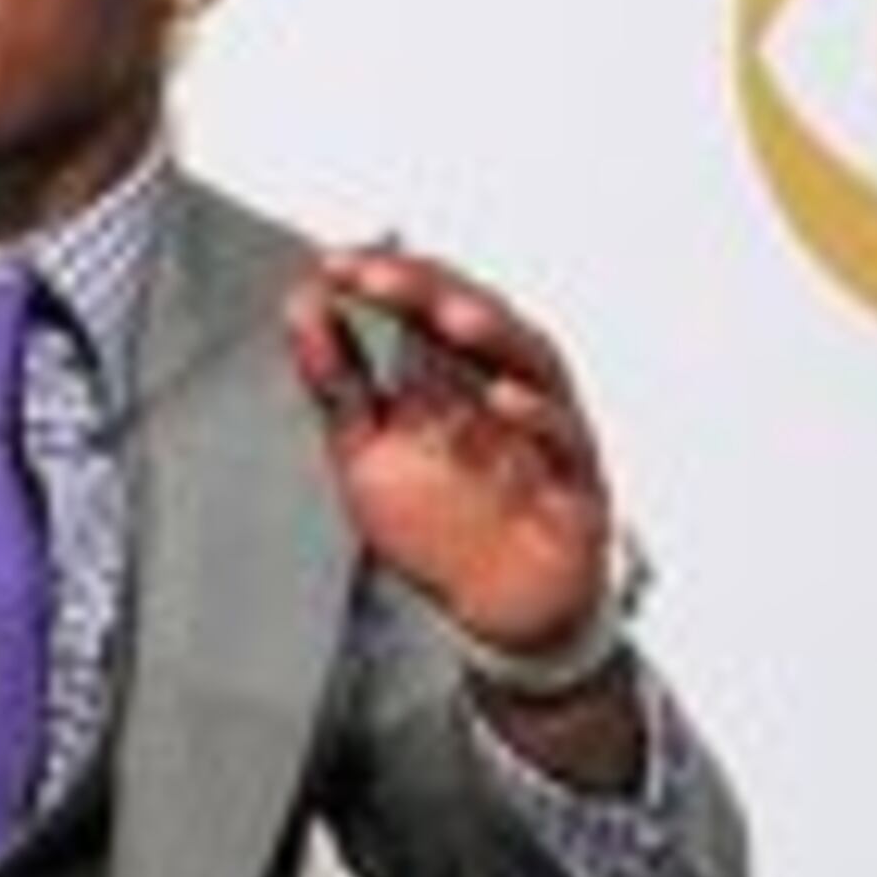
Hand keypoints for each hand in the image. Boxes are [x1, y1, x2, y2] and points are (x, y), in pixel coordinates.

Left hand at [286, 242, 626, 669]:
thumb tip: (302, 305)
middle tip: (375, 275)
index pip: (426, 304)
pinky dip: (536, 417)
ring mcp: (543, 428)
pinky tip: (502, 399)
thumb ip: (337, 382)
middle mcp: (503, 385)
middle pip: (476, 318)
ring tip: (447, 315)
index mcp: (456, 373)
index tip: (333, 265)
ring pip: (530, 361)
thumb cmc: (442, 528)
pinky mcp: (573, 479)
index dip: (385, 278)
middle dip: (427, 290)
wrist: (494, 611)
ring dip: (491, 333)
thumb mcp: (366, 450)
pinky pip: (562, 439)